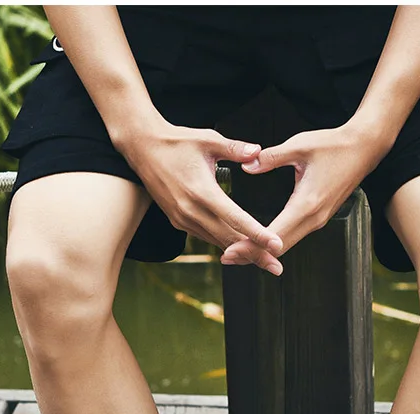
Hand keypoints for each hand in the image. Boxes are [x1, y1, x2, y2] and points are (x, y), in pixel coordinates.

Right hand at [114, 116, 283, 273]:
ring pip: (218, 241)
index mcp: (202, 191)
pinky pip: (206, 237)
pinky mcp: (179, 221)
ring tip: (264, 263)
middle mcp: (192, 211)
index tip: (276, 246)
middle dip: (255, 255)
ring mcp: (184, 219)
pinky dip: (224, 244)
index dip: (258, 235)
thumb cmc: (178, 141)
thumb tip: (259, 151)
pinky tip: (240, 251)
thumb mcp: (208, 139)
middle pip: (229, 239)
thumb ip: (235, 148)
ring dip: (241, 253)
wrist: (142, 149)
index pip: (236, 219)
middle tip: (277, 268)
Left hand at [221, 121, 390, 272]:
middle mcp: (313, 218)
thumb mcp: (299, 146)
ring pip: (287, 244)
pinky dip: (275, 242)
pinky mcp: (319, 217)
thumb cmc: (333, 145)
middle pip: (278, 247)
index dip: (250, 246)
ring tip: (238, 253)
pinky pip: (294, 235)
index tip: (230, 252)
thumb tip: (247, 165)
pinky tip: (260, 241)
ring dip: (263, 250)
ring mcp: (318, 220)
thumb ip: (271, 157)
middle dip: (252, 254)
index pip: (273, 234)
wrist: (364, 149)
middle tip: (226, 258)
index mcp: (306, 204)